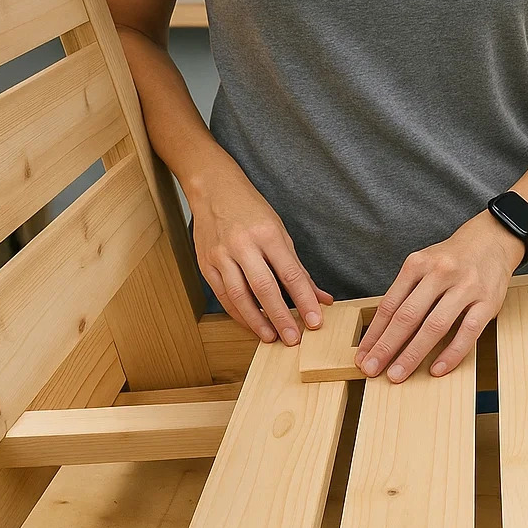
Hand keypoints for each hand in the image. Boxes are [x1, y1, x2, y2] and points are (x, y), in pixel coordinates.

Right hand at [188, 156, 332, 344]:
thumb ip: (299, 269)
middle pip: (264, 287)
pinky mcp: (206, 264)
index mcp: (268, 234)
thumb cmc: (251, 211)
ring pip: (239, 295)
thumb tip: (322, 298)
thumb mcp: (280, 233)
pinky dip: (238, 313)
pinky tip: (251, 324)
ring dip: (257, 321)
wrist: (213, 189)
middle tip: (294, 339)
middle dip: (281, 316)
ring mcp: (221, 254)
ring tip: (272, 337)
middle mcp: (243, 244)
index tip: (316, 320)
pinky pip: (223, 295)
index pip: (290, 273)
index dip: (304, 300)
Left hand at [356, 213, 523, 382]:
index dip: (374, 333)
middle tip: (372, 369)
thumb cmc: (452, 258)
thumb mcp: (423, 264)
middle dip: (386, 347)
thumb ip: (405, 292)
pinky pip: (467, 332)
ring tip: (397, 374)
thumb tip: (381, 332)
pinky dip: (451, 354)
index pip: (390, 305)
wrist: (492, 240)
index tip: (363, 355)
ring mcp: (466, 287)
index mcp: (418, 264)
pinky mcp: (488, 302)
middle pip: (407, 316)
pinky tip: (436, 369)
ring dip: (412, 354)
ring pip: (435, 326)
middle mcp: (440, 273)